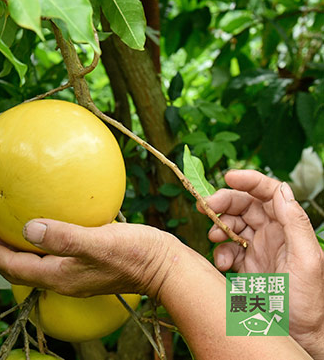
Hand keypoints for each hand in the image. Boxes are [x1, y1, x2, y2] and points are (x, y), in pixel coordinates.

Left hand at [0, 220, 183, 298]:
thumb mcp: (98, 242)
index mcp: (59, 275)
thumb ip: (64, 236)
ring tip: (3, 231)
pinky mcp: (87, 263)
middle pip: (19, 267)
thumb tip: (28, 227)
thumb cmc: (134, 254)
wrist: (164, 266)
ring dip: (16, 248)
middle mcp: (62, 277)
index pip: (13, 266)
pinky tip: (45, 225)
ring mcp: (75, 272)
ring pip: (35, 261)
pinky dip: (39, 242)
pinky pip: (53, 253)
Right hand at [204, 169, 323, 357]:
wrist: (299, 336)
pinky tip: (222, 265)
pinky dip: (219, 253)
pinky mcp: (245, 266)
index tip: (228, 177)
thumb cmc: (308, 302)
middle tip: (205, 206)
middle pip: (244, 205)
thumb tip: (281, 190)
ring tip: (213, 238)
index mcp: (289, 227)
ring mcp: (257, 249)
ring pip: (232, 226)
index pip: (269, 193)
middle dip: (224, 202)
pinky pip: (227, 251)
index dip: (249, 181)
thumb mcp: (308, 260)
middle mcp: (273, 234)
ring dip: (218, 227)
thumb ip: (296, 223)